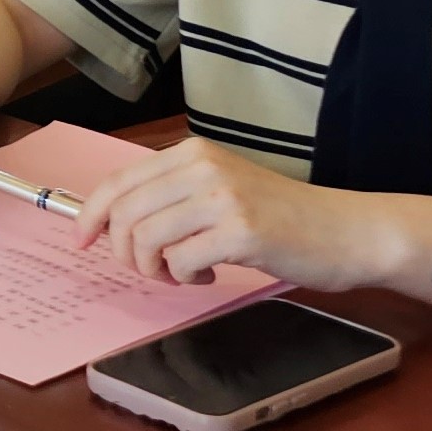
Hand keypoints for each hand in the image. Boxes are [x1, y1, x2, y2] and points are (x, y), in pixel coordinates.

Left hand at [77, 136, 373, 287]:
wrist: (347, 231)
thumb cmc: (282, 217)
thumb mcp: (221, 189)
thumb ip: (173, 197)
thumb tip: (111, 221)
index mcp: (193, 153)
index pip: (119, 180)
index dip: (91, 214)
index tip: (84, 241)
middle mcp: (203, 167)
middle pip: (125, 212)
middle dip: (125, 251)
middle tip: (151, 269)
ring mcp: (222, 198)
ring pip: (145, 237)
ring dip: (153, 268)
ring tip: (180, 273)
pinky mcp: (241, 232)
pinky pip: (180, 261)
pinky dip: (183, 277)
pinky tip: (207, 276)